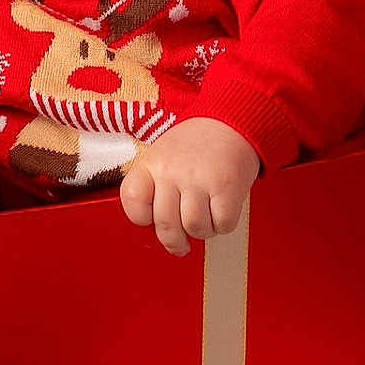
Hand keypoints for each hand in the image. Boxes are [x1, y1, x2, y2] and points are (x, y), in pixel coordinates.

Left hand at [119, 118, 260, 257]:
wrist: (232, 121)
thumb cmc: (197, 143)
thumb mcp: (164, 156)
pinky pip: (222, 224)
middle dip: (174, 241)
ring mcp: (199, 180)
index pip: (132, 200)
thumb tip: (155, 228)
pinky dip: (223, 224)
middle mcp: (172, 171)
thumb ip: (155, 187)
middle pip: (165, 225)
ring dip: (203, 231)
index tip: (151, 220)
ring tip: (206, 217)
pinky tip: (222, 210)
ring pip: (195, 228)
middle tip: (180, 243)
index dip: (141, 217)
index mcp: (152, 163)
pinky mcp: (226, 187)